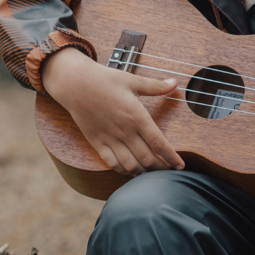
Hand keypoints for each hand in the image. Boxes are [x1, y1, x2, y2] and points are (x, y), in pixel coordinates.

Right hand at [41, 47, 184, 175]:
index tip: (180, 166)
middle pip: (147, 158)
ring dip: (143, 172)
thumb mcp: (132, 80)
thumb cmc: (104, 79)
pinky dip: (123, 170)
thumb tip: (175, 83)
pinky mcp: (96, 142)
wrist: (74, 83)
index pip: (159, 143)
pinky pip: (112, 163)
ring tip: (152, 175)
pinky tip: (131, 171)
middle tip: (169, 173)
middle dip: (161, 169)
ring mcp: (110, 138)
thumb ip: (155, 86)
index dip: (171, 158)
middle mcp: (125, 131)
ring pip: (130, 165)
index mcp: (137, 116)